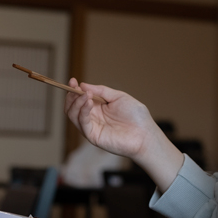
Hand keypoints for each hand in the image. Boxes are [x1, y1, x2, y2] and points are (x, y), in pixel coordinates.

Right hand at [64, 81, 183, 189]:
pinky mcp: (93, 136)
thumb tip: (83, 85)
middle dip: (72, 96)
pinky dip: (82, 111)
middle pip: (72, 107)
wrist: (145, 134)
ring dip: (76, 103)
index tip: (73, 80)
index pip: (80, 99)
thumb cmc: (136, 116)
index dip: (74, 90)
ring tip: (85, 95)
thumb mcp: (118, 97)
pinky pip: (82, 124)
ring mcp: (92, 127)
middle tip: (75, 86)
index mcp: (98, 108)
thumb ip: (101, 91)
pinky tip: (88, 102)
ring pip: (73, 115)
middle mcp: (92, 118)